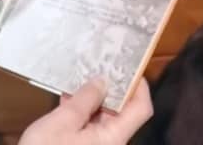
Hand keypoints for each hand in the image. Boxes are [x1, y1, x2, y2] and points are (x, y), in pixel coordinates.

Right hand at [20, 77, 152, 144]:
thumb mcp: (61, 122)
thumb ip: (84, 100)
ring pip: (105, 118)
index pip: (141, 109)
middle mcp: (111, 143)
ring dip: (94, 100)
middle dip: (111, 89)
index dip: (139, 86)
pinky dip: (83, 113)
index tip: (128, 66)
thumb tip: (101, 82)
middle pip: (123, 111)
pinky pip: (91, 127)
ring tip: (79, 81)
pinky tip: (68, 101)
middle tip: (98, 66)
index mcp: (113, 138)